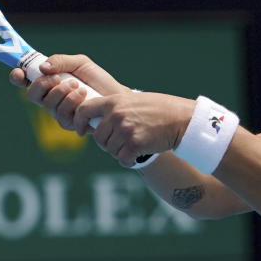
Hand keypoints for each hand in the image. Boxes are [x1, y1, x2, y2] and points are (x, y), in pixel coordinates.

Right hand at [10, 54, 129, 130]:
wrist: (117, 96)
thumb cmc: (98, 80)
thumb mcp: (80, 63)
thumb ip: (61, 61)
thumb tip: (42, 68)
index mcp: (49, 82)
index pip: (25, 81)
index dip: (17, 77)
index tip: (19, 73)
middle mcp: (50, 99)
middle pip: (32, 95)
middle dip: (42, 85)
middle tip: (56, 78)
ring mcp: (59, 112)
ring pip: (48, 105)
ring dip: (62, 93)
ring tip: (78, 86)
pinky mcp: (70, 124)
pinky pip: (62, 116)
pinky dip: (72, 102)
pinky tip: (83, 96)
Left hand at [74, 92, 194, 167]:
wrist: (181, 118)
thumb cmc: (160, 109)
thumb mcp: (133, 100)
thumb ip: (115, 108)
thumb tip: (97, 120)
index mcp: (114, 101)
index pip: (84, 110)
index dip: (78, 122)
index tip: (81, 130)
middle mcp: (116, 115)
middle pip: (98, 137)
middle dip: (107, 143)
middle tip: (120, 143)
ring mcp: (125, 129)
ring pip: (110, 150)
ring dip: (120, 152)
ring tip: (133, 146)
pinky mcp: (135, 144)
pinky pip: (122, 159)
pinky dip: (128, 161)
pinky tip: (136, 156)